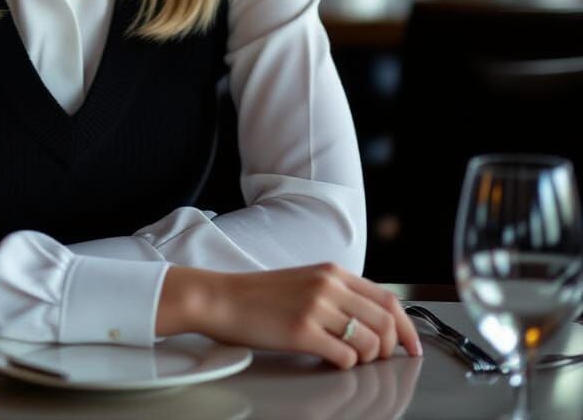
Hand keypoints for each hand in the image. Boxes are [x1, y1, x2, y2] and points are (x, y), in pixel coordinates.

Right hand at [157, 262, 422, 368]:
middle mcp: (329, 284)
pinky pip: (345, 356)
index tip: (412, 347)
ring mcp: (316, 306)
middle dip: (388, 349)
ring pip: (369, 343)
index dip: (407, 327)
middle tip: (376, 360)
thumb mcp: (305, 281)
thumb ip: (338, 293)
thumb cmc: (260, 295)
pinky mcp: (302, 330)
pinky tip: (330, 360)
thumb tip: (373, 321)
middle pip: (385, 322)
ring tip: (348, 358)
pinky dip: (345, 365)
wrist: (223, 298)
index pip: (388, 298)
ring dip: (366, 359)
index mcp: (332, 271)